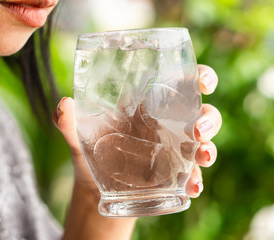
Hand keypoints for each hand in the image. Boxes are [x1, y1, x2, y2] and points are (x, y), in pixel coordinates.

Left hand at [53, 64, 220, 196]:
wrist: (95, 185)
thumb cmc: (92, 150)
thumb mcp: (80, 135)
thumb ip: (70, 121)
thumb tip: (63, 103)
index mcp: (150, 105)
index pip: (183, 83)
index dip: (201, 78)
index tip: (204, 82)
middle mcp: (168, 124)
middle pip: (203, 114)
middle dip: (209, 119)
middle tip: (198, 130)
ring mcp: (174, 150)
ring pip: (203, 144)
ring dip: (208, 150)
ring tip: (201, 158)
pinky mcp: (174, 175)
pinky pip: (191, 175)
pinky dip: (195, 181)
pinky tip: (191, 188)